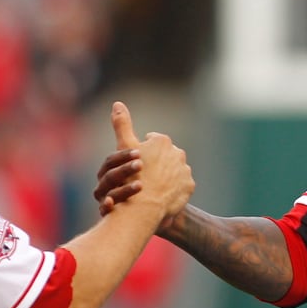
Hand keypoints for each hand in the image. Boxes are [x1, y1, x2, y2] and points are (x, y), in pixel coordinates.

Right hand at [98, 102, 192, 222]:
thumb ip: (122, 124)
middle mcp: (178, 153)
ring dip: (165, 177)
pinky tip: (161, 195)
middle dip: (155, 164)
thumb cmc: (131, 174)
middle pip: (164, 157)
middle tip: (143, 177)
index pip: (151, 143)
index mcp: (162, 141)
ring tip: (151, 188)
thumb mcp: (124, 147)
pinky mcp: (189, 186)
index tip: (135, 164)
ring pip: (173, 171)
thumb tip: (117, 102)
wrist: (144, 205)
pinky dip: (173, 189)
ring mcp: (185, 170)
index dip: (140, 153)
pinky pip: (181, 185)